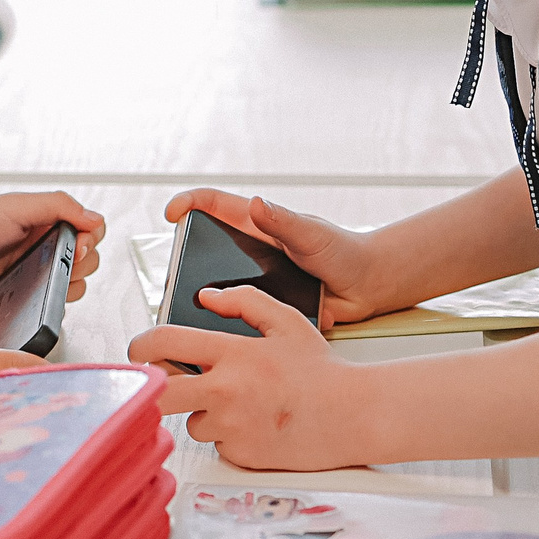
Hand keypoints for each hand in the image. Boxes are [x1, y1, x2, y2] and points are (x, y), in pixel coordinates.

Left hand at [0, 191, 103, 320]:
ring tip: (41, 281)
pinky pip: (47, 312)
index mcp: (41, 223)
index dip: (90, 238)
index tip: (76, 244)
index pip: (88, 230)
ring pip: (72, 289)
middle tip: (61, 262)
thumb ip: (57, 205)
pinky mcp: (20, 306)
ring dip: (67, 287)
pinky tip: (31, 300)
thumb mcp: (12, 206)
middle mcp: (39, 251)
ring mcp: (30, 280)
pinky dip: (48, 308)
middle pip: (86, 261)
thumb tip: (95, 219)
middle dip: (82, 263)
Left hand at [127, 286, 365, 471]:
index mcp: (233, 354)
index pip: (164, 344)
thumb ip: (244, 301)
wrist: (353, 415)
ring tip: (242, 404)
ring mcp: (232, 427)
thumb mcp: (286, 322)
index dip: (141, 346)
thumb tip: (207, 297)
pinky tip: (257, 424)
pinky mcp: (240, 455)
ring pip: (192, 421)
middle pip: (159, 394)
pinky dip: (229, 436)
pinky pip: (218, 444)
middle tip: (166, 383)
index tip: (140, 350)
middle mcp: (226, 392)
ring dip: (205, 413)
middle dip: (154, 388)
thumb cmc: (321, 370)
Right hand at [163, 189, 388, 326]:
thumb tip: (257, 205)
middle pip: (205, 249)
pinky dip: (230, 323)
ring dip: (205, 298)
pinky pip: (240, 314)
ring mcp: (256, 279)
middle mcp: (251, 250)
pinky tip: (225, 334)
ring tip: (195, 310)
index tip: (171, 214)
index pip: (214, 205)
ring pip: (218, 288)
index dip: (188, 204)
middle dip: (185, 260)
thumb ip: (284, 221)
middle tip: (175, 276)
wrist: (367, 287)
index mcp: (258, 224)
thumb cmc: (344, 250)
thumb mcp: (312, 234)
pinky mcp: (265, 305)